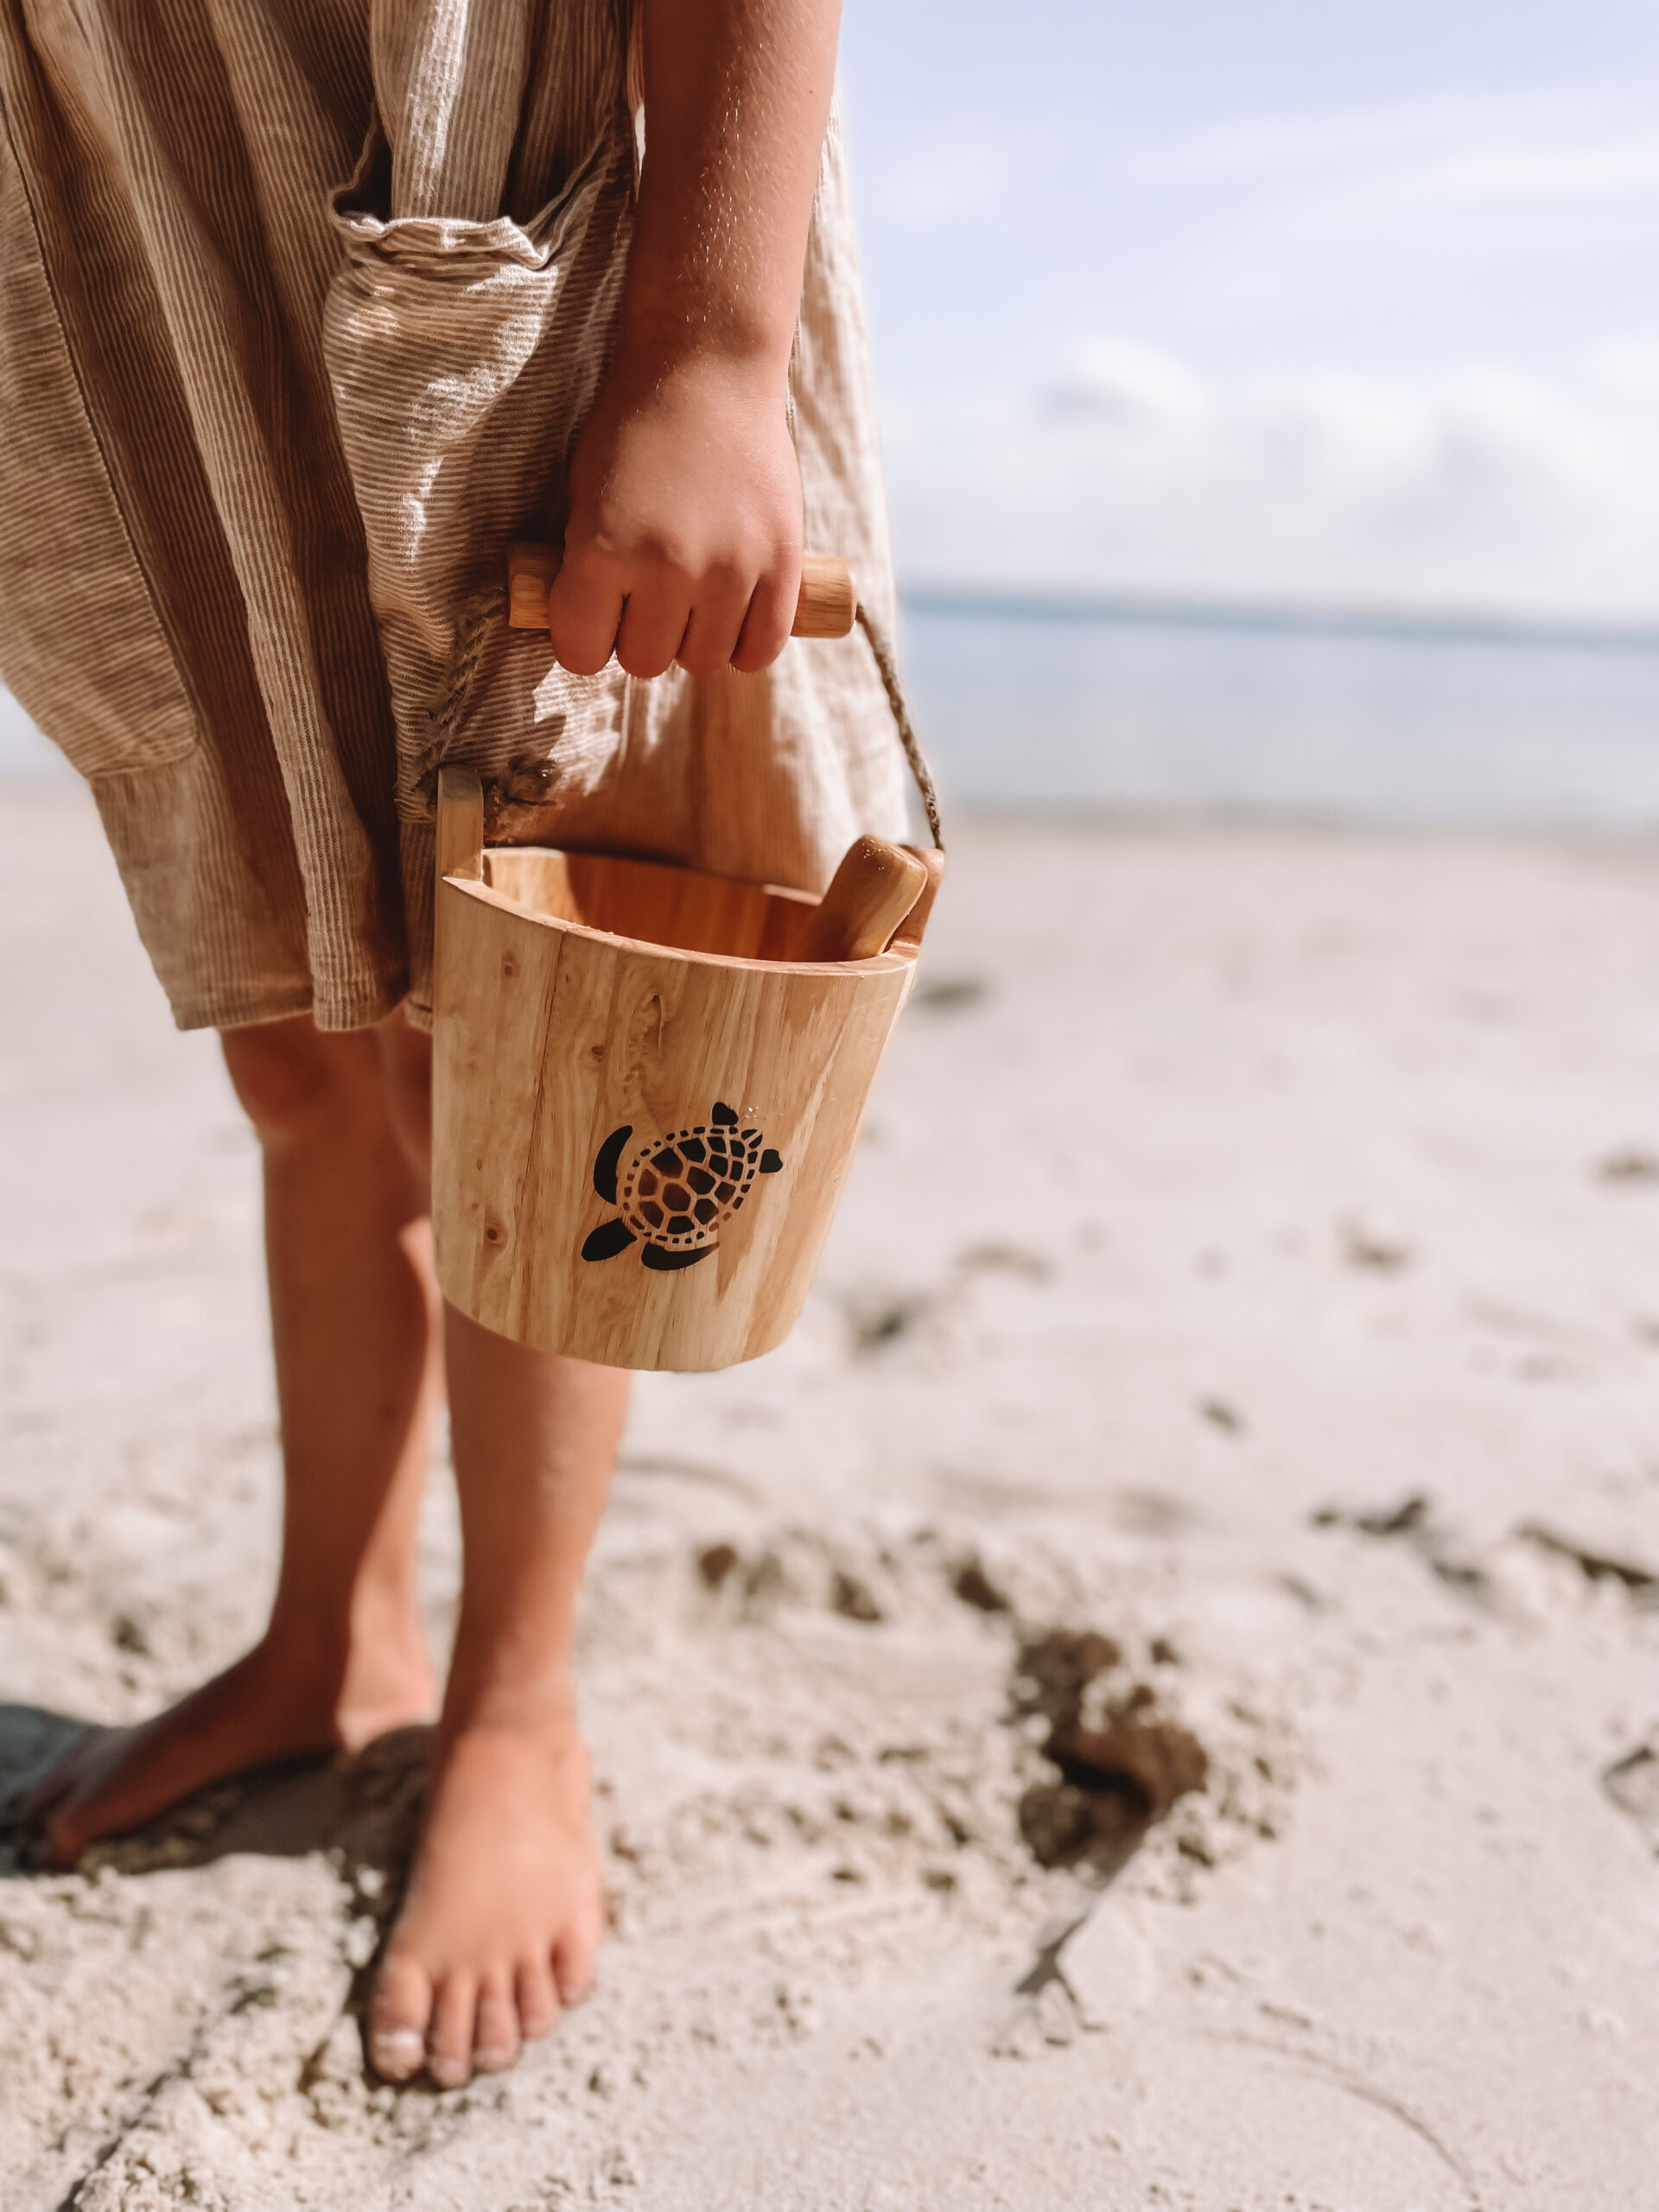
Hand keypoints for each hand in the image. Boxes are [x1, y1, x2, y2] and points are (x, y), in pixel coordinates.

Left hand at [546, 348, 802, 679]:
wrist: (709, 372)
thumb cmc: (636, 433)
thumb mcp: (585, 499)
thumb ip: (588, 574)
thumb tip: (600, 640)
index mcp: (604, 549)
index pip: (582, 654)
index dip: (584, 640)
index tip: (595, 619)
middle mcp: (666, 568)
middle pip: (646, 662)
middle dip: (640, 637)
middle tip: (648, 598)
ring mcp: (729, 569)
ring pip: (703, 661)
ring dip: (693, 640)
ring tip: (693, 600)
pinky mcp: (780, 564)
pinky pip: (761, 648)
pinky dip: (745, 644)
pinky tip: (733, 617)